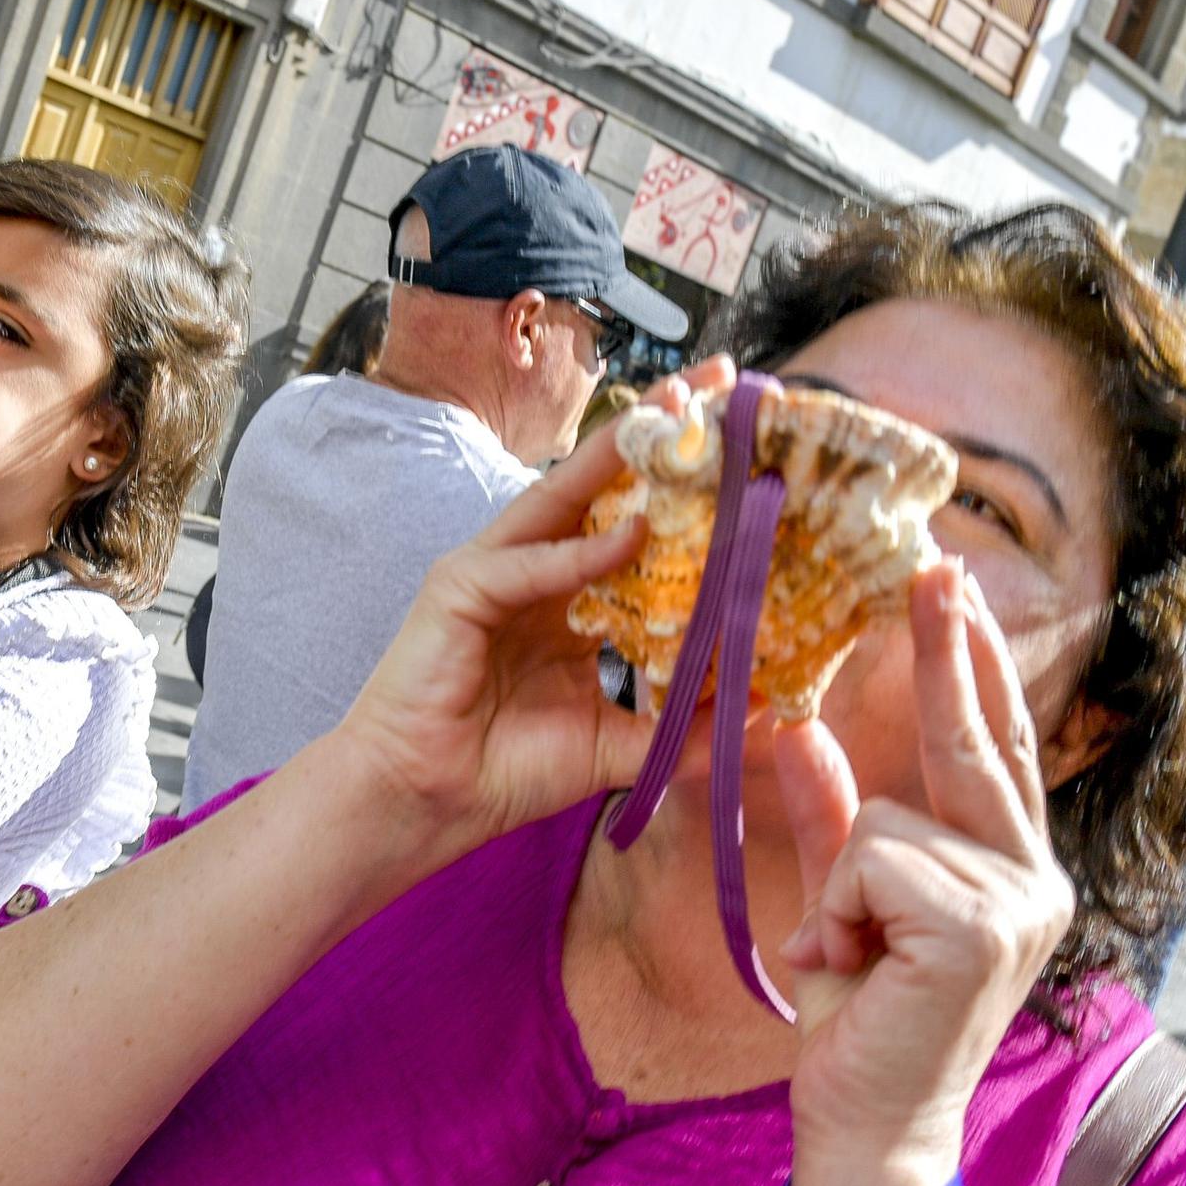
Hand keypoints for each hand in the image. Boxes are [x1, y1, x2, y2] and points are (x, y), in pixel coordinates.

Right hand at [335, 356, 736, 882]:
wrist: (427, 803)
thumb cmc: (504, 771)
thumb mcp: (617, 743)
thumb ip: (679, 720)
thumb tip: (758, 704)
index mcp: (568, 598)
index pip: (636, 524)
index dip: (687, 484)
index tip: (747, 445)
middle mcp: (533, 570)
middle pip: (605, 488)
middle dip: (660, 433)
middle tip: (720, 382)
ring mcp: (492, 570)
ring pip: (564, 499)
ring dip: (621, 454)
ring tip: (681, 414)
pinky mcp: (457, 588)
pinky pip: (530, 564)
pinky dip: (580, 553)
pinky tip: (631, 534)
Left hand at [775, 562, 1073, 1185]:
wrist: (864, 1120)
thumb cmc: (858, 1017)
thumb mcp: (838, 899)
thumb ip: (830, 814)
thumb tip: (802, 724)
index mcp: (1007, 868)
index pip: (988, 746)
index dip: (971, 665)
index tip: (949, 590)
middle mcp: (1030, 877)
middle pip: (974, 740)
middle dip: (950, 650)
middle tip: (934, 563)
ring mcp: (1015, 900)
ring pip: (882, 816)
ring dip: (838, 887)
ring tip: (848, 954)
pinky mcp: (980, 925)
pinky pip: (870, 856)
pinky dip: (836, 909)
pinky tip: (851, 964)